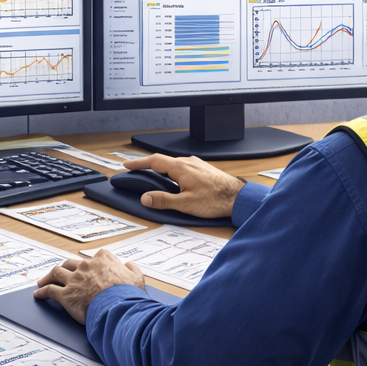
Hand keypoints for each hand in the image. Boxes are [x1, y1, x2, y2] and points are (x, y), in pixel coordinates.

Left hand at [34, 251, 144, 322]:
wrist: (119, 308)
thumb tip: (129, 265)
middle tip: (62, 273)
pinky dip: (42, 292)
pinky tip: (38, 294)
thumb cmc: (129, 296)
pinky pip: (49, 291)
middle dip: (66, 268)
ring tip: (44, 280)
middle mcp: (86, 266)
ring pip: (57, 272)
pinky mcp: (65, 295)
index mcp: (103, 260)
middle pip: (71, 263)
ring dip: (49, 276)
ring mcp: (74, 280)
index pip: (95, 257)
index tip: (90, 268)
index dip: (92, 264)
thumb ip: (132, 269)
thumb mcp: (137, 278)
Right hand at [121, 152, 244, 217]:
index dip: (138, 163)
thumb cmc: (215, 200)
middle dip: (148, 166)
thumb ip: (163, 200)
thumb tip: (146, 198)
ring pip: (173, 164)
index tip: (128, 165)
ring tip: (154, 178)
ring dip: (161, 170)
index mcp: (180, 168)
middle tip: (137, 172)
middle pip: (163, 161)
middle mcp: (188, 162)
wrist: (238, 198)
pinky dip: (173, 172)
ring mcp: (197, 164)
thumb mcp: (185, 204)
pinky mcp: (203, 169)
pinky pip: (183, 167)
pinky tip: (175, 182)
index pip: (153, 161)